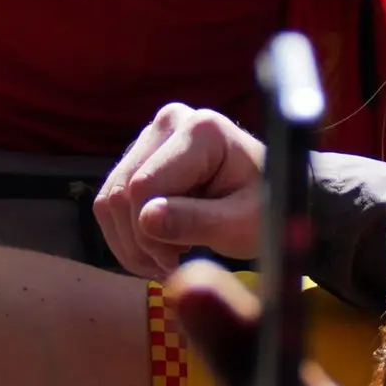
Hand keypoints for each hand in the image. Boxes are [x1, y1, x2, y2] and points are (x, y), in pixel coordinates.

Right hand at [95, 102, 265, 278]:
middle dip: (140, 241)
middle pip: (121, 192)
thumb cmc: (268, 210)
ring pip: (109, 200)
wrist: (275, 198)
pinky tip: (162, 244)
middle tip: (172, 264)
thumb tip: (146, 219)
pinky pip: (111, 201)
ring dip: (132, 241)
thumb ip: (196, 222)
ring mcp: (153, 136)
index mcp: (202, 130)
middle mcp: (171, 121)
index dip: (149, 233)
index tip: (177, 262)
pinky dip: (128, 233)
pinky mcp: (141, 156)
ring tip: (169, 256)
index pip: (144, 186)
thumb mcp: (241, 225)